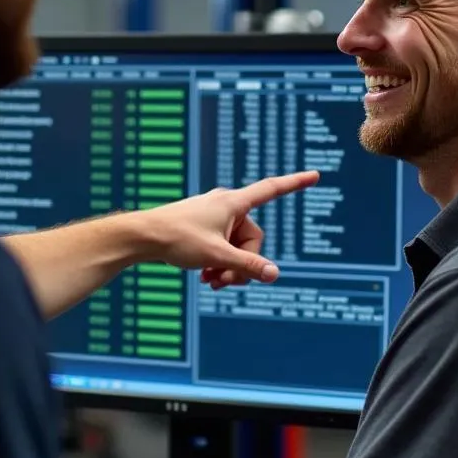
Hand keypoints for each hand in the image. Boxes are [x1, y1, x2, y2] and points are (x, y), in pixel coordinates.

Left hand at [143, 171, 318, 288]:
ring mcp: (214, 217)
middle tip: (224, 281)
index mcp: (233, 202)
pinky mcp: (203, 228)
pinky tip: (205, 278)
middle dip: (242, 262)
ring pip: (236, 247)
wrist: (141, 237)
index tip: (316, 175)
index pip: (271, 189)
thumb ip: (248, 266)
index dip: (295, 183)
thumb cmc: (177, 239)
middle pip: (252, 238)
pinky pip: (222, 247)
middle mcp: (225, 205)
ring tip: (211, 282)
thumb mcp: (217, 256)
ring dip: (228, 267)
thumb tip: (274, 274)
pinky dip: (217, 263)